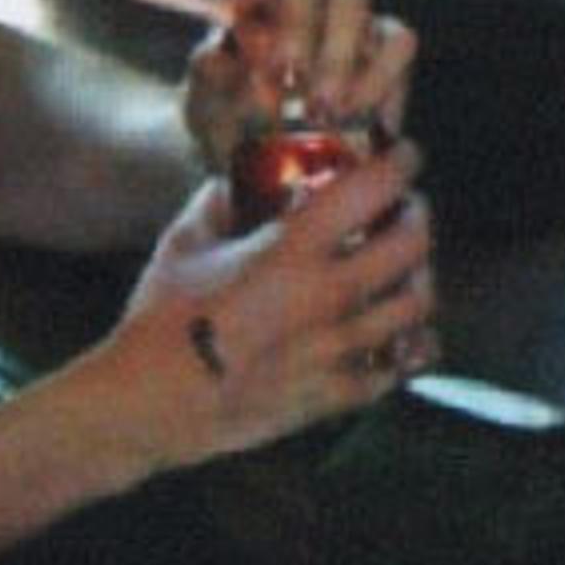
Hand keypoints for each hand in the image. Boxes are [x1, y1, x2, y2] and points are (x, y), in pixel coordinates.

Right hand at [113, 138, 436, 465]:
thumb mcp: (185, 244)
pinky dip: (406, 345)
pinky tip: (395, 333)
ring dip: (417, 278)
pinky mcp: (334, 395)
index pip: (375, 187)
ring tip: (404, 270)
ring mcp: (337, 348)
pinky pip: (398, 367)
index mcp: (293, 250)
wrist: (147, 408)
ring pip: (417, 304)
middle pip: (414, 242)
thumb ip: (218, 201)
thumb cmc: (160, 323)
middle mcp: (327, 295)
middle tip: (405, 210)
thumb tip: (235, 177)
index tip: (403, 156)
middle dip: (417, 216)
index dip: (401, 162)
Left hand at [177, 0, 416, 178]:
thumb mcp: (205, 110)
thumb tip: (218, 57)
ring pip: (351, 0)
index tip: (241, 11)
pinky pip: (398, 40)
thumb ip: (208, 82)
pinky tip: (357, 114)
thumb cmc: (230, 128)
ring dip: (334, 55)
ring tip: (319, 109)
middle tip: (285, 73)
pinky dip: (379, 77)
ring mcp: (346, 19)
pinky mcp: (387, 49)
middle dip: (293, 18)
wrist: (269, 171)